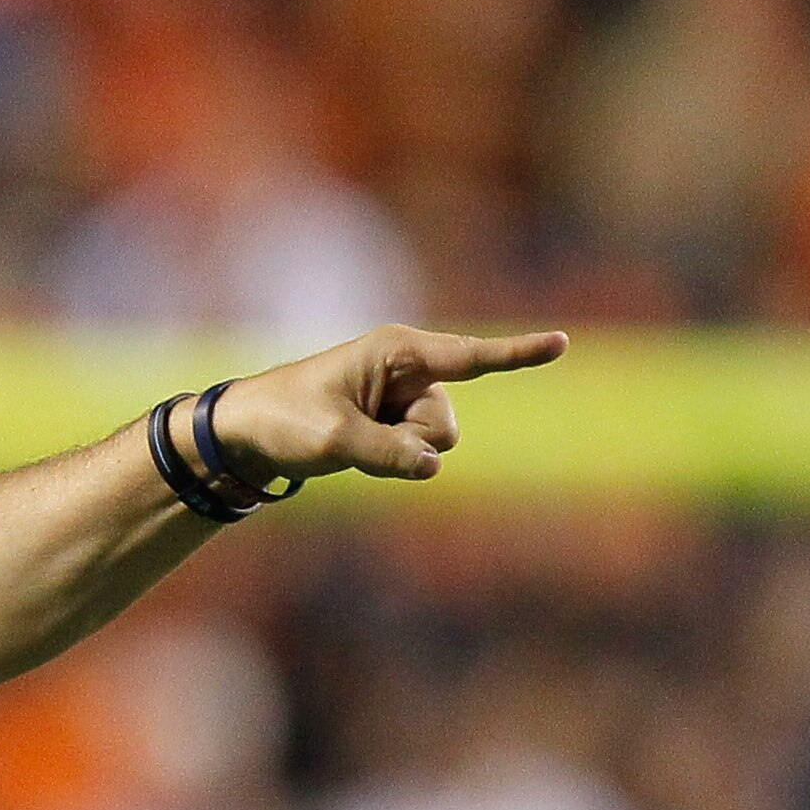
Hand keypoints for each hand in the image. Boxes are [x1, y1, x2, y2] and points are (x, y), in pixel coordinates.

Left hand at [203, 324, 568, 488]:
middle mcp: (410, 369)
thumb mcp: (331, 439)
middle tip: (356, 436)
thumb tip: (432, 467)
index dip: (517, 353)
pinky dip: (392, 460)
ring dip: (399, 454)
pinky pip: (418, 454)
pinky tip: (356, 446)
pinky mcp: (397, 422)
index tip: (562, 342)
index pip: (468, 356)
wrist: (246, 433)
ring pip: (437, 444)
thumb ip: (387, 453)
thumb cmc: (283, 421)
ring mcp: (405, 397)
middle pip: (447, 425)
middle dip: (413, 443)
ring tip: (352, 440)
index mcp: (398, 351)